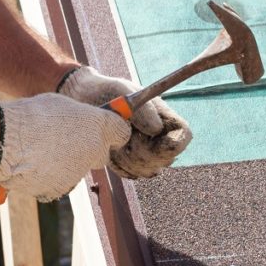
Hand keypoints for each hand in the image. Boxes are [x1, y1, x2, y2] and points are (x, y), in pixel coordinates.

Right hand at [0, 94, 130, 200]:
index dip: (113, 130)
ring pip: (78, 168)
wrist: (5, 139)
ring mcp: (79, 173)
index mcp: (98, 126)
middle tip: (69, 138)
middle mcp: (95, 151)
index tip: (107, 129)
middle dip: (90, 147)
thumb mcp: (61, 104)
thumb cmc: (31, 115)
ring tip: (42, 149)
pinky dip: (50, 174)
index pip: (121, 132)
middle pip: (101, 153)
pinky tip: (35, 162)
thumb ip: (79, 116)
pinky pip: (59, 181)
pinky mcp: (60, 188)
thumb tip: (84, 120)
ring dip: (66, 161)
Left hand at [57, 66, 191, 178]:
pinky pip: (131, 174)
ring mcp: (143, 151)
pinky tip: (109, 150)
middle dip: (147, 155)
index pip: (184, 136)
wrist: (81, 100)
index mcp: (163, 117)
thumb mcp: (122, 91)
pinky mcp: (127, 163)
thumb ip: (142, 109)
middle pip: (167, 159)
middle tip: (125, 140)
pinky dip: (120, 166)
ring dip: (131, 161)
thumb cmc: (105, 90)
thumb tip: (156, 129)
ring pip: (149, 170)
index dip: (176, 144)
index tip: (157, 142)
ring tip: (112, 141)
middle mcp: (157, 136)